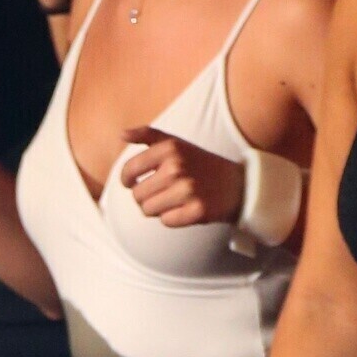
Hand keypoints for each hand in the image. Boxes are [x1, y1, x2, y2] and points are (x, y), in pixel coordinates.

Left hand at [120, 127, 242, 227]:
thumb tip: (121, 134)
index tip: (131, 182)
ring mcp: (187, 189)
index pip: (129, 170)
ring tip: (172, 200)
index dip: (126, 180)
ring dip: (156, 209)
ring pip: (148, 210)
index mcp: (169, 148)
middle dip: (145, 197)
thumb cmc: (198, 163)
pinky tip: (184, 208)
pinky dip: (172, 218)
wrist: (235, 184)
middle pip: (137, 195)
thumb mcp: (175, 143)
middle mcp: (177, 167)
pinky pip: (166, 221)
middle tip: (161, 193)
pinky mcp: (196, 210)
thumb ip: (147, 135)